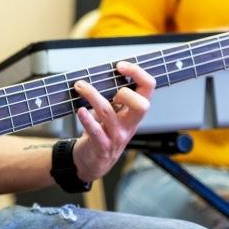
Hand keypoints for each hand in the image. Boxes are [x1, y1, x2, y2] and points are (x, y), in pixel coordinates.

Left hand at [71, 61, 154, 180]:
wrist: (93, 162)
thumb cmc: (103, 133)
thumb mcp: (114, 114)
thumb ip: (113, 97)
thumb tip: (102, 72)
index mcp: (135, 113)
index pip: (148, 89)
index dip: (137, 73)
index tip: (120, 66)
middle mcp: (130, 124)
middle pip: (141, 105)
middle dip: (126, 92)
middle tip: (110, 89)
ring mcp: (117, 136)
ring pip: (108, 113)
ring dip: (92, 95)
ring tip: (80, 86)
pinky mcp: (102, 146)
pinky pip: (96, 131)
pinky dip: (86, 119)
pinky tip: (79, 110)